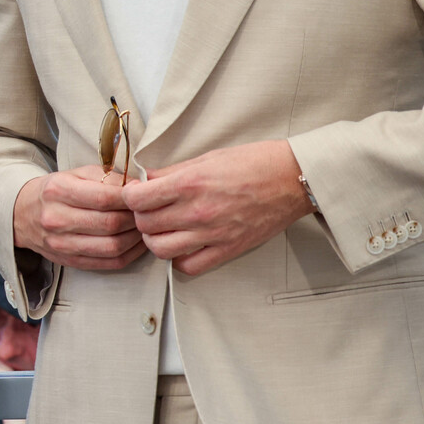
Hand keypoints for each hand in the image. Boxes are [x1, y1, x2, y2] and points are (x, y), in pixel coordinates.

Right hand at [12, 164, 144, 271]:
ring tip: (144, 228)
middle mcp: (57, 219)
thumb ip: (107, 177)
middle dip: (136, 219)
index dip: (131, 198)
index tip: (144, 195)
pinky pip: (108, 263)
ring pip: (112, 246)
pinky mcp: (69, 261)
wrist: (23, 214)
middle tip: (148, 213)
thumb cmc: (56, 190)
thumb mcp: (76, 174)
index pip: (104, 198)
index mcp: (58, 191)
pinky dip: (130, 254)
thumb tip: (141, 184)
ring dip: (136, 238)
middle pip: (110, 224)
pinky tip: (136, 244)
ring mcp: (61, 244)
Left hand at [120, 140, 311, 275]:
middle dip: (140, 216)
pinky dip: (179, 258)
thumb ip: (172, 172)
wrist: (293, 179)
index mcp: (190, 183)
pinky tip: (183, 245)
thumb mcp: (207, 157)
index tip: (136, 194)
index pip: (137, 200)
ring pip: (160, 249)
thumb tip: (146, 180)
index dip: (130, 197)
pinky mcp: (227, 249)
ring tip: (164, 228)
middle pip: (145, 225)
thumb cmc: (253, 163)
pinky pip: (188, 266)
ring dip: (155, 239)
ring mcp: (212, 234)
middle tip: (150, 210)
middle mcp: (197, 211)